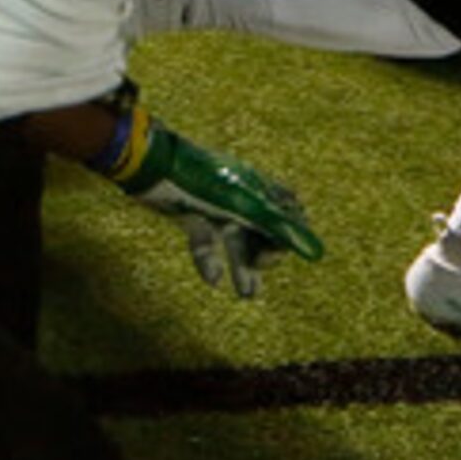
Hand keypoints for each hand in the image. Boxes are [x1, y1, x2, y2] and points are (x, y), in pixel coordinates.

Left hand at [108, 118, 326, 298]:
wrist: (148, 164)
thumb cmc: (198, 178)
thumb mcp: (242, 204)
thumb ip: (275, 225)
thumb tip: (312, 248)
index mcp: (256, 186)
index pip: (287, 209)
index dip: (292, 231)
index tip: (285, 247)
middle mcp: (238, 196)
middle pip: (262, 230)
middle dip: (267, 255)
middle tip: (262, 266)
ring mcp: (214, 206)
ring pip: (235, 240)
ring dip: (243, 267)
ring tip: (248, 295)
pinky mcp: (189, 214)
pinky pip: (205, 240)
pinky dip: (210, 260)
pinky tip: (213, 279)